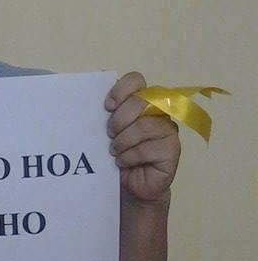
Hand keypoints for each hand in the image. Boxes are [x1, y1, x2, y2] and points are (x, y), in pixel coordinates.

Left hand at [105, 72, 180, 205]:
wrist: (128, 186)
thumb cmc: (117, 154)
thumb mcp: (104, 131)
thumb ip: (102, 108)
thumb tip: (88, 75)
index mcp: (141, 100)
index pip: (136, 80)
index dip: (120, 90)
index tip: (106, 107)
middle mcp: (158, 111)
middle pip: (141, 101)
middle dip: (119, 119)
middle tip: (109, 134)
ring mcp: (168, 130)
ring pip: (144, 126)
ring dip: (122, 141)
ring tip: (114, 151)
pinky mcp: (172, 150)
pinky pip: (147, 149)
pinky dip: (129, 157)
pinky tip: (122, 162)